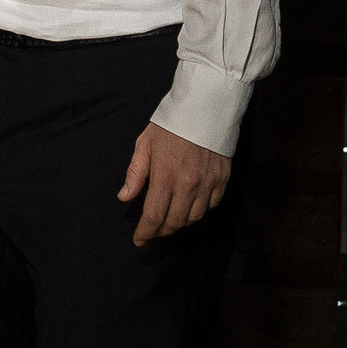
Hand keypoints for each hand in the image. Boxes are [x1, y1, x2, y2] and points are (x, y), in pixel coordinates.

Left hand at [119, 121, 231, 246]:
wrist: (206, 107)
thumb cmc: (171, 124)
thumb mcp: (145, 144)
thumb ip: (135, 173)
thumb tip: (124, 197)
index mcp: (165, 176)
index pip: (154, 216)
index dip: (145, 232)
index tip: (139, 240)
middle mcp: (188, 185)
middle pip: (175, 222)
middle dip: (161, 231)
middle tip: (153, 231)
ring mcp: (207, 184)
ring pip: (193, 218)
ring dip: (180, 223)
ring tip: (169, 220)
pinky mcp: (222, 180)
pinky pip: (210, 207)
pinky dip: (199, 211)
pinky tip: (190, 206)